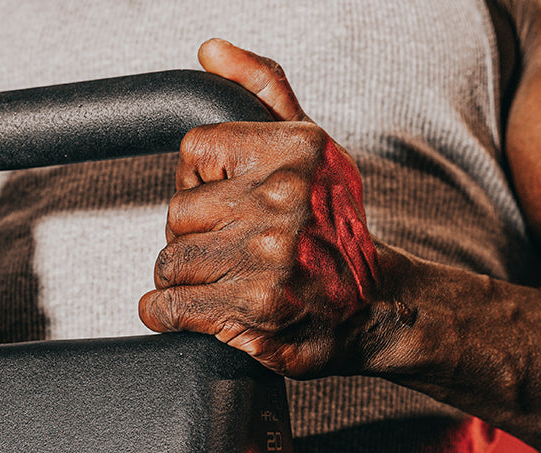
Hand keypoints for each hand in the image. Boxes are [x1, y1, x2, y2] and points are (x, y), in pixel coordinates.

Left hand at [137, 39, 381, 377]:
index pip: (194, 151)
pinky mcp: (251, 310)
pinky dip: (167, 313)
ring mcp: (265, 259)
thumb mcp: (313, 146)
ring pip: (169, 261)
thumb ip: (264, 88)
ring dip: (185, 278)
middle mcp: (282, 202)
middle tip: (232, 249)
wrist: (373, 304)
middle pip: (177, 212)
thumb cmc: (335, 226)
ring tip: (226, 280)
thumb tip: (211, 51)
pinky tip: (201, 310)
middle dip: (194, 236)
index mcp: (294, 153)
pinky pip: (167, 306)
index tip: (225, 203)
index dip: (200, 183)